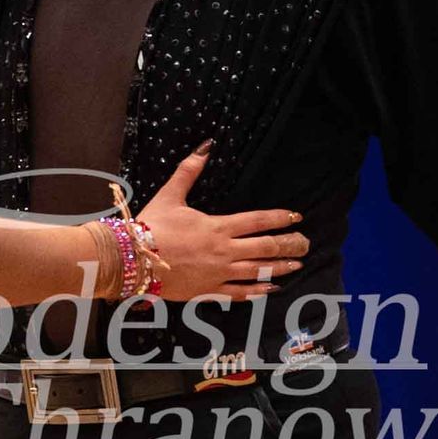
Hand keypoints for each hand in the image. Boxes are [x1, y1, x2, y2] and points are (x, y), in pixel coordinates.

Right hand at [137, 147, 308, 301]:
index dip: (280, 218)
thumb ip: (189, 171)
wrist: (132, 259)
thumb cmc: (150, 226)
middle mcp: (224, 251)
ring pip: (258, 272)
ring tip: (297, 265)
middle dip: (289, 245)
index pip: (258, 221)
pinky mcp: (208, 290)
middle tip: (305, 243)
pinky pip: (239, 292)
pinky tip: (271, 289)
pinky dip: (257, 291)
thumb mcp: (171, 194)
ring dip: (280, 268)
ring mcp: (218, 273)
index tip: (296, 218)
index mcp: (218, 226)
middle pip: (266, 248)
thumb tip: (206, 146)